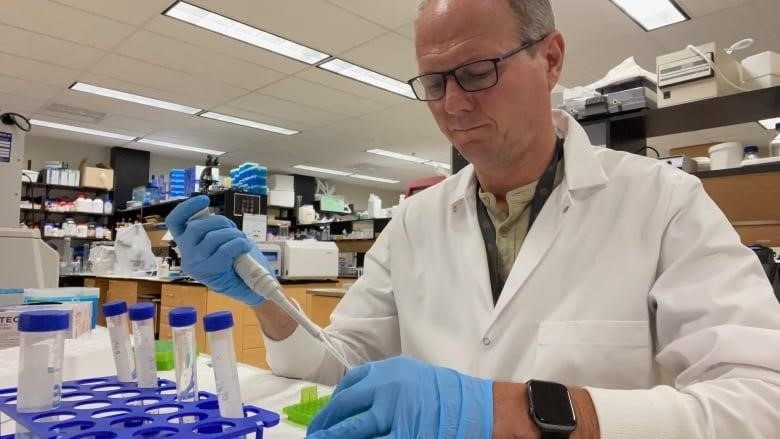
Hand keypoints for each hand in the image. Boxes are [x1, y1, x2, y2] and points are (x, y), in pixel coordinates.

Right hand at [166, 195, 270, 305]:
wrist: (254, 287)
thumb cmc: (240, 262)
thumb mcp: (226, 240)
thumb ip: (215, 229)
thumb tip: (212, 216)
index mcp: (188, 244)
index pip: (176, 222)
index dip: (187, 208)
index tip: (205, 200)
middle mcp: (187, 254)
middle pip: (196, 227)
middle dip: (221, 223)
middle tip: (235, 231)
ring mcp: (195, 265)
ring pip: (212, 237)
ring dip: (233, 235)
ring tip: (242, 243)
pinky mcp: (208, 273)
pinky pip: (224, 250)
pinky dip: (238, 245)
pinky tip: (244, 250)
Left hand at [307, 356, 492, 438]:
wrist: (479, 409)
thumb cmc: (450, 395)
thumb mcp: (412, 376)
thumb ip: (384, 386)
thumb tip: (357, 404)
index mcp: (388, 371)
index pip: (349, 386)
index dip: (333, 405)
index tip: (326, 417)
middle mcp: (387, 388)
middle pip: (344, 407)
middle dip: (326, 424)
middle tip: (316, 435)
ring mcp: (394, 413)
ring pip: (352, 429)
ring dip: (333, 437)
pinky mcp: (405, 435)